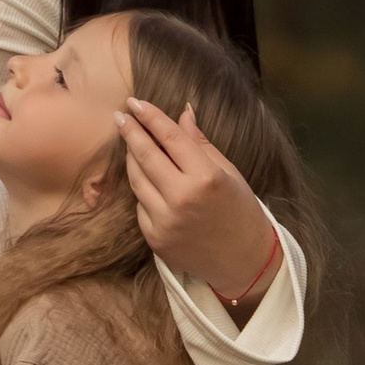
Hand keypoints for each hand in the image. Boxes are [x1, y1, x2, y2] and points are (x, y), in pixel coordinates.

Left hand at [120, 92, 279, 306]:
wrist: (245, 262)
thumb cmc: (242, 212)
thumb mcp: (229, 172)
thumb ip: (200, 143)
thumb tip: (183, 112)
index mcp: (205, 178)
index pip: (171, 138)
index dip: (151, 117)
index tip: (135, 102)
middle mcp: (181, 199)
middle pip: (145, 156)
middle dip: (130, 132)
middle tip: (119, 115)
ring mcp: (165, 221)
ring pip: (136, 179)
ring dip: (131, 158)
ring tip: (131, 142)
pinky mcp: (154, 238)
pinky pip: (140, 204)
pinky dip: (142, 188)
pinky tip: (147, 179)